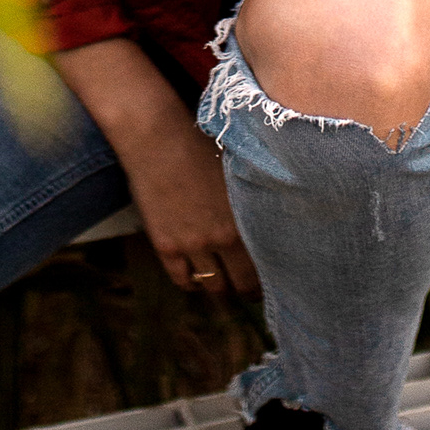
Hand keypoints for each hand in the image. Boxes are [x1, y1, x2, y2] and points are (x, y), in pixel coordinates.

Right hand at [124, 118, 260, 296]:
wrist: (158, 139)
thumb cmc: (200, 144)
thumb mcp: (238, 169)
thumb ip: (254, 196)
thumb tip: (271, 212)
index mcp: (244, 217)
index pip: (265, 261)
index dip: (270, 274)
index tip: (272, 276)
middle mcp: (221, 237)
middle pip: (241, 282)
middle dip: (247, 290)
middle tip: (250, 290)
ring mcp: (192, 244)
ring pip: (213, 285)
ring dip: (220, 287)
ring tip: (223, 283)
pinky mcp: (166, 246)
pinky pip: (182, 280)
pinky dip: (191, 283)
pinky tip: (195, 277)